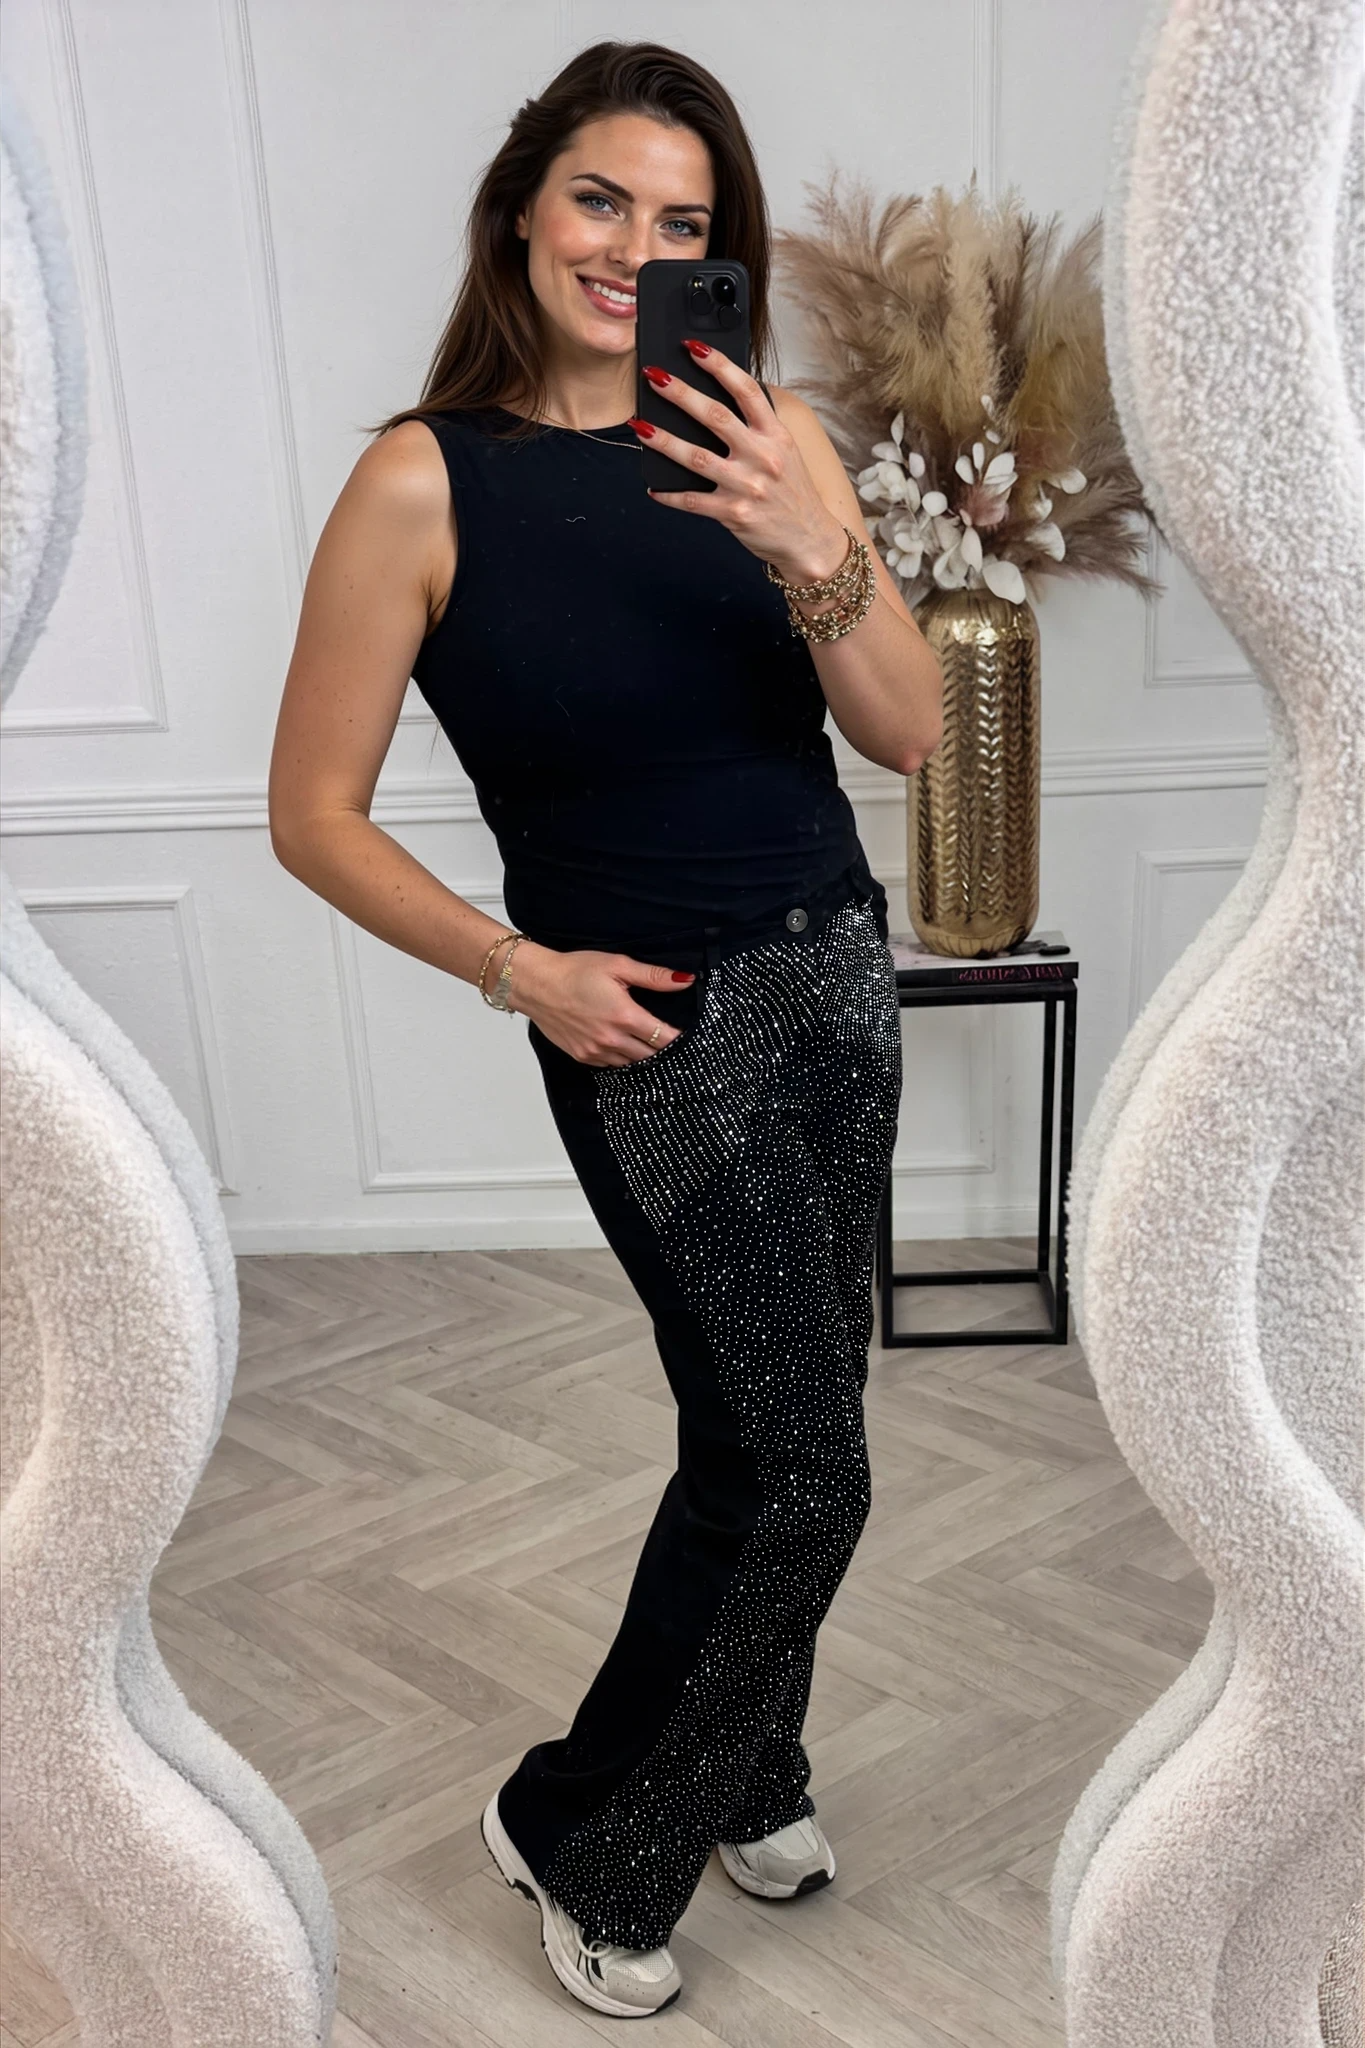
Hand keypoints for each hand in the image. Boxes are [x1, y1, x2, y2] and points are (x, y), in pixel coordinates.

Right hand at [507, 941, 695, 1066]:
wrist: (536, 984)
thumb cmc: (575, 971)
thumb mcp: (618, 965)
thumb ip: (653, 976)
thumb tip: (685, 980)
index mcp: (625, 1016)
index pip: (665, 1038)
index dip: (679, 1040)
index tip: (688, 1038)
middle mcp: (612, 1039)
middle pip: (651, 1057)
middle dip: (663, 1050)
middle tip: (670, 1041)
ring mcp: (595, 1052)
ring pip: (632, 1064)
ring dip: (642, 1056)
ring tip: (648, 1044)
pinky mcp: (582, 1056)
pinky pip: (611, 1065)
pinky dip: (621, 1058)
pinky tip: (624, 1046)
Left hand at [633, 345, 848, 582]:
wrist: (811, 541)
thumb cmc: (794, 494)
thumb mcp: (787, 452)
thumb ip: (759, 428)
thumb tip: (721, 400)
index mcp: (776, 435)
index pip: (746, 390)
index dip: (719, 365)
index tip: (693, 348)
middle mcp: (762, 457)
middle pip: (714, 416)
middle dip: (680, 393)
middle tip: (654, 376)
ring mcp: (746, 486)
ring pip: (696, 457)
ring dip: (663, 440)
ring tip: (640, 426)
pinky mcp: (733, 514)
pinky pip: (692, 502)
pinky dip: (670, 495)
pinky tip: (653, 488)